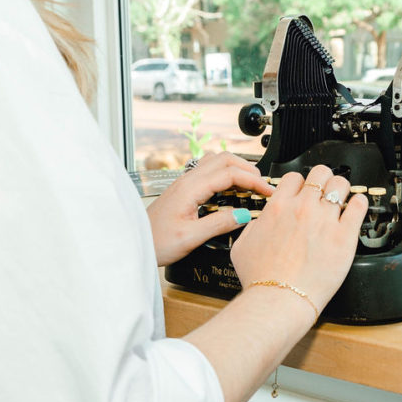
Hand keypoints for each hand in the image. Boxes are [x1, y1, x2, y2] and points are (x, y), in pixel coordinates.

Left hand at [146, 152, 272, 266]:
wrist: (134, 243)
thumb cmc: (156, 242)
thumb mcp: (190, 238)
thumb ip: (219, 224)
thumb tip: (243, 214)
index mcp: (190, 188)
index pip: (230, 173)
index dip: (253, 180)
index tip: (268, 191)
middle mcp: (187, 180)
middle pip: (224, 159)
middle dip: (248, 168)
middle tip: (263, 185)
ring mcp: (185, 182)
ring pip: (216, 161)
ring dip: (237, 167)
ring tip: (250, 183)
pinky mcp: (184, 189)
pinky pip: (209, 171)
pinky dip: (226, 173)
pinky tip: (231, 188)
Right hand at [230, 166, 367, 315]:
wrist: (279, 300)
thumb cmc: (261, 280)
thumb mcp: (242, 247)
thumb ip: (253, 227)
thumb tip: (260, 222)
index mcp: (278, 208)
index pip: (294, 177)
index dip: (300, 184)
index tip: (304, 193)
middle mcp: (303, 208)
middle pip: (321, 173)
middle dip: (323, 180)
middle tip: (325, 192)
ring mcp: (325, 220)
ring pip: (341, 185)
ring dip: (342, 190)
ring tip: (342, 199)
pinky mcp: (344, 235)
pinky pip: (358, 206)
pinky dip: (359, 203)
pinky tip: (356, 208)